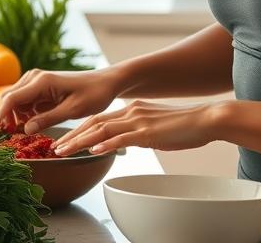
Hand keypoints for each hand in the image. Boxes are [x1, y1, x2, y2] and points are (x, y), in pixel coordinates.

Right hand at [0, 67, 119, 134]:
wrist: (105, 82)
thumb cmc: (93, 94)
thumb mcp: (73, 110)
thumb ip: (48, 119)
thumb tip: (25, 130)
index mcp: (41, 82)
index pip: (12, 99)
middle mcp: (34, 78)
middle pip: (9, 99)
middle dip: (3, 117)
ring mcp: (35, 82)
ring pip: (14, 101)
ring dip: (13, 117)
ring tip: (14, 133)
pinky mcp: (39, 88)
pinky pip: (24, 102)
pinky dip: (22, 114)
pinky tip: (26, 125)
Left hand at [52, 100, 221, 155]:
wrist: (206, 120)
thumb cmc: (184, 127)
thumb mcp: (154, 127)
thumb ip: (137, 131)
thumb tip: (124, 141)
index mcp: (131, 109)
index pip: (97, 119)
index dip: (78, 130)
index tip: (64, 140)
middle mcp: (130, 111)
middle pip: (93, 123)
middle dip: (71, 136)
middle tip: (54, 147)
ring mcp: (138, 121)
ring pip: (101, 130)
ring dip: (80, 141)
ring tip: (63, 151)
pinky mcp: (148, 132)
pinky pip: (122, 138)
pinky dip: (105, 144)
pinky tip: (92, 151)